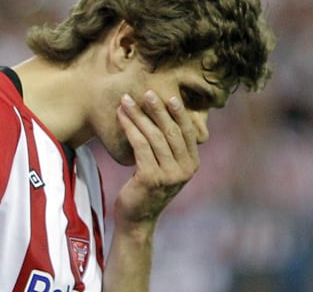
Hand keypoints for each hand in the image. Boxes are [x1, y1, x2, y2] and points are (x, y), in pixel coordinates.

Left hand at [114, 90, 199, 227]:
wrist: (137, 218)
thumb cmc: (147, 188)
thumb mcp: (165, 167)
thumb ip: (171, 148)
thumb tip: (168, 116)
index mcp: (192, 164)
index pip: (187, 132)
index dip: (178, 112)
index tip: (168, 95)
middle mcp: (185, 169)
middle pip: (171, 131)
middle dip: (158, 110)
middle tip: (146, 92)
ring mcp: (170, 175)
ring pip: (154, 136)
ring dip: (139, 115)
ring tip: (126, 101)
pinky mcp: (152, 178)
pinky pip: (140, 146)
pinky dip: (130, 127)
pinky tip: (120, 117)